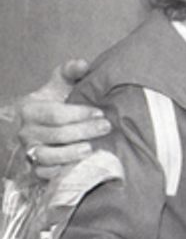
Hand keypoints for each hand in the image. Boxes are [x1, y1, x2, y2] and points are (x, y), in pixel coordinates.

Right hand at [17, 59, 107, 177]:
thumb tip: (83, 64)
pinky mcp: (33, 168)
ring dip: (73, 153)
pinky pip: (45, 174)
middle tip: (106, 127)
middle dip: (84, 131)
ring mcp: (28, 151)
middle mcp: (26, 132)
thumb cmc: (54, 101)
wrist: (41, 124)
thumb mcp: (60, 83)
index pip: (55, 114)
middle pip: (57, 134)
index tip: (100, 112)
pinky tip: (79, 165)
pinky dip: (61, 171)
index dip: (79, 114)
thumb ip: (70, 71)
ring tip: (93, 148)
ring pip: (49, 156)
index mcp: (30, 109)